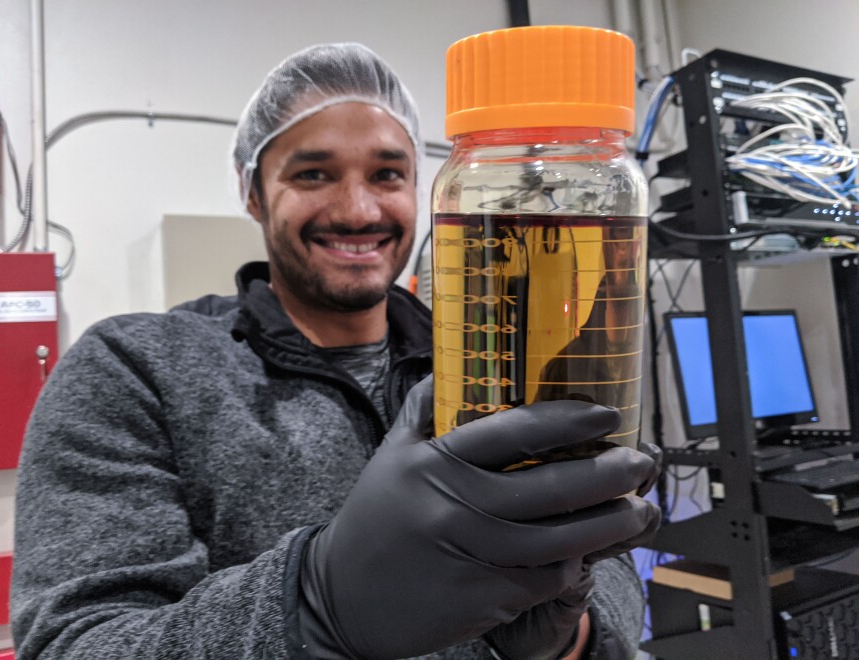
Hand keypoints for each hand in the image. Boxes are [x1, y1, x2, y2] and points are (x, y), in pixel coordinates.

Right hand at [298, 376, 659, 658]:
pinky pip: (547, 578)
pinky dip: (576, 563)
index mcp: (435, 463)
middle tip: (641, 460)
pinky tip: (592, 549)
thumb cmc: (372, 521)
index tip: (606, 413)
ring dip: (610, 522)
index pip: (512, 431)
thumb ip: (421, 411)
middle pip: (552, 486)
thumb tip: (448, 368)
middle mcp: (457, 506)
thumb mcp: (389, 457)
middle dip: (609, 472)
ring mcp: (474, 556)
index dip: (567, 419)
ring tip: (639, 507)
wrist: (341, 598)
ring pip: (561, 539)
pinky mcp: (486, 599)